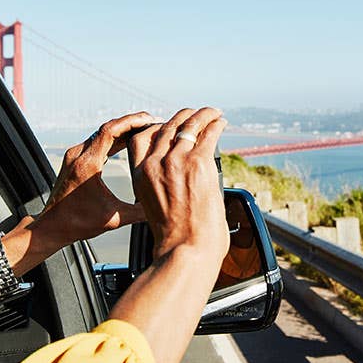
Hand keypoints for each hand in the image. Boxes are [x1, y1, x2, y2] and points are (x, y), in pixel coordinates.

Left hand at [36, 111, 159, 245]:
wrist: (52, 227)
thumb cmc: (78, 223)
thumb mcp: (114, 219)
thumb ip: (140, 212)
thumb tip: (164, 208)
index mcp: (87, 164)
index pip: (111, 130)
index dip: (133, 121)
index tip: (151, 119)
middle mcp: (78, 155)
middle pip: (108, 128)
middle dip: (132, 123)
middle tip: (153, 122)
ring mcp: (74, 156)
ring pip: (102, 133)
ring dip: (123, 130)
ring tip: (145, 130)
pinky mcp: (74, 160)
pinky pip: (97, 142)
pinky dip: (114, 139)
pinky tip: (128, 142)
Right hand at [128, 107, 229, 262]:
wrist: (185, 250)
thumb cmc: (176, 238)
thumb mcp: (155, 207)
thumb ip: (162, 187)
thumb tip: (182, 178)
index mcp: (141, 176)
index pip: (141, 139)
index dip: (155, 127)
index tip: (168, 125)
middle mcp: (155, 164)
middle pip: (166, 127)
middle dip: (182, 117)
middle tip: (194, 115)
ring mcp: (176, 161)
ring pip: (188, 125)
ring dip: (202, 115)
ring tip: (212, 112)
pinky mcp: (198, 163)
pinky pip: (208, 134)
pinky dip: (216, 124)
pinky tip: (221, 121)